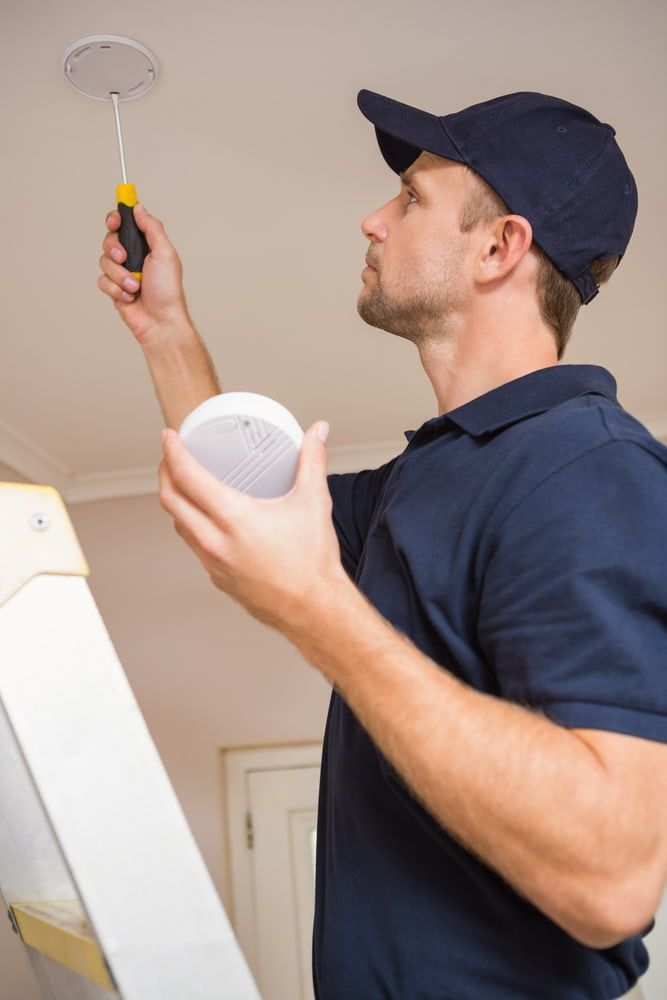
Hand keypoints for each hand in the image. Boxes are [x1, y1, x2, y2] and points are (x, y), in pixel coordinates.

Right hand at [98, 205, 190, 343]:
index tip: (115, 221)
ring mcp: (122, 272)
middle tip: (124, 257)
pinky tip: (129, 297)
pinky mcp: (114, 288)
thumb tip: (138, 207)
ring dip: (119, 275)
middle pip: (110, 239)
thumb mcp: (165, 253)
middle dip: (114, 248)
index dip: (116, 219)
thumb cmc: (167, 291)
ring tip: (135, 287)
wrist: (160, 321)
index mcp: (147, 245)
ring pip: (104, 261)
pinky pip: (102, 280)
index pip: (126, 223)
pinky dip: (115, 289)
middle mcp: (133, 256)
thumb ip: (152, 228)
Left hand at [158, 420, 347, 633]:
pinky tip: (207, 521)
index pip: (188, 477)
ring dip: (176, 501)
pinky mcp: (217, 578)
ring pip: (179, 525)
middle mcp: (216, 541)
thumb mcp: (313, 502)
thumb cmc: (311, 565)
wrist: (314, 609)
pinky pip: (194, 546)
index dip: (173, 452)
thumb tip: (316, 434)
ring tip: (185, 486)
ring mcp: (213, 562)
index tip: (170, 439)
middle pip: (171, 500)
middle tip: (170, 457)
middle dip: (166, 473)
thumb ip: (312, 461)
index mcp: (235, 518)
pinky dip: (192, 526)